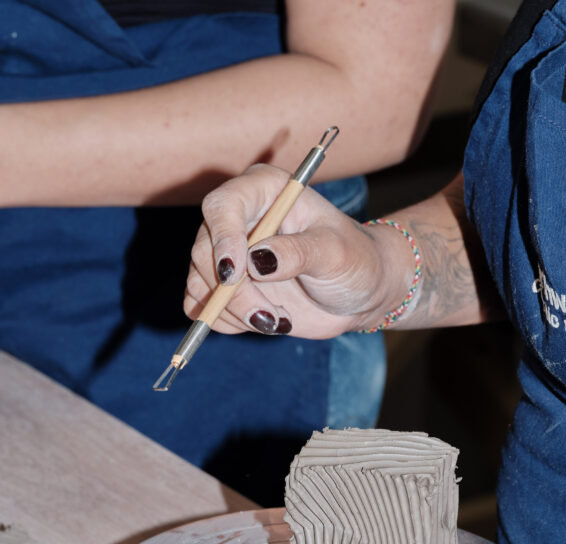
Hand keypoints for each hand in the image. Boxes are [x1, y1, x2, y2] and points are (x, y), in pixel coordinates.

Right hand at [184, 164, 412, 337]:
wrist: (359, 294)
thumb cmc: (355, 261)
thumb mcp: (335, 253)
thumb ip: (298, 253)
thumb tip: (256, 261)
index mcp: (264, 191)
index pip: (222, 206)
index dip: (223, 239)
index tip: (237, 274)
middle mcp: (238, 220)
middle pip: (204, 252)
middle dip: (234, 293)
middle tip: (271, 316)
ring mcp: (229, 255)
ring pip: (199, 285)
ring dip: (234, 312)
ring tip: (278, 319)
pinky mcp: (227, 289)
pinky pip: (204, 309)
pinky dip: (230, 323)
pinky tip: (267, 322)